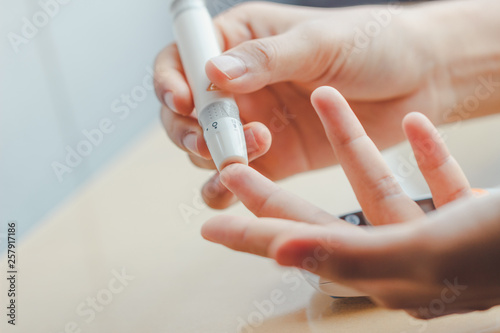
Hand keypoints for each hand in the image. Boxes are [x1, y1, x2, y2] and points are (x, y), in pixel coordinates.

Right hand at [155, 1, 498, 207]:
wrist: (417, 80)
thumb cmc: (372, 43)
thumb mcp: (318, 42)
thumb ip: (265, 60)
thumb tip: (213, 74)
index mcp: (240, 42)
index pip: (181, 59)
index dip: (171, 81)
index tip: (183, 100)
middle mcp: (238, 85)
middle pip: (185, 112)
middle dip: (189, 129)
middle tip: (212, 139)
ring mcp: (252, 123)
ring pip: (205, 149)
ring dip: (214, 156)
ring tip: (255, 148)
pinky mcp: (272, 159)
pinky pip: (234, 179)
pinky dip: (225, 188)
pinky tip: (236, 186)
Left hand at [201, 87, 499, 317]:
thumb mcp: (426, 252)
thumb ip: (350, 255)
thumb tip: (282, 253)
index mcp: (384, 273)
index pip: (300, 249)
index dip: (253, 234)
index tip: (209, 220)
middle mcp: (401, 261)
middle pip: (323, 220)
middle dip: (280, 191)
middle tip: (235, 168)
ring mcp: (434, 238)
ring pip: (381, 185)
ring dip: (356, 143)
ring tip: (329, 101)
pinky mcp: (466, 217)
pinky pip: (435, 180)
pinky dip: (419, 153)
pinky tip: (408, 125)